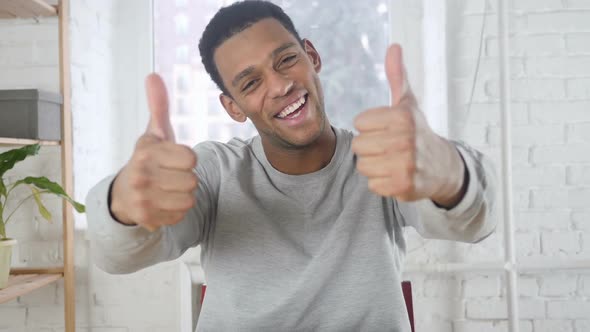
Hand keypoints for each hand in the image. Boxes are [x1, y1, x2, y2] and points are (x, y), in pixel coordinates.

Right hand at [110, 73, 197, 230]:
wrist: (123, 194)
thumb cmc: (147, 160)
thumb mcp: (153, 133)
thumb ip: (158, 106)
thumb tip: (153, 75)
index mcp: (147, 151)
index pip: (191, 158)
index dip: (186, 159)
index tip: (173, 158)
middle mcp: (142, 175)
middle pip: (193, 180)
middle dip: (186, 178)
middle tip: (170, 176)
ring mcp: (143, 198)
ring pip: (189, 199)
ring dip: (183, 195)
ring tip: (167, 189)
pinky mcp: (147, 218)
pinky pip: (181, 214)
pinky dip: (176, 210)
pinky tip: (162, 202)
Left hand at [352, 44, 464, 206]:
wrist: (443, 166)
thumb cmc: (418, 131)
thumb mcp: (408, 103)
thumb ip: (397, 76)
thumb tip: (394, 46)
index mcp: (402, 117)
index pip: (359, 123)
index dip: (370, 127)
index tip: (387, 129)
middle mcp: (405, 139)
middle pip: (358, 146)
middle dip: (370, 147)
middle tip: (389, 147)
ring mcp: (406, 164)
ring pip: (363, 166)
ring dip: (375, 166)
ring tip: (392, 161)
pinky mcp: (404, 186)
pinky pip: (372, 185)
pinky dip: (381, 183)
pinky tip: (395, 175)